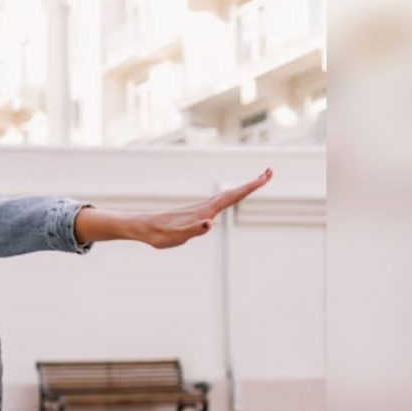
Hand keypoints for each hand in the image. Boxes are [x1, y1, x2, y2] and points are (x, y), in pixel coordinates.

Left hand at [137, 168, 272, 248]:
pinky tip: (231, 198)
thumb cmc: (158, 235)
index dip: (250, 187)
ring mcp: (200, 210)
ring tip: (256, 183)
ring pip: (226, 196)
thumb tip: (210, 223)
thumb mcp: (176, 237)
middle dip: (252, 184)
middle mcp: (204, 208)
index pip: (232, 197)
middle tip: (269, 173)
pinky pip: (219, 202)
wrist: (142, 228)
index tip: (266, 176)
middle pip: (233, 193)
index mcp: (204, 212)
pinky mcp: (195, 214)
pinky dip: (231, 197)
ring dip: (243, 189)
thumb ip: (192, 230)